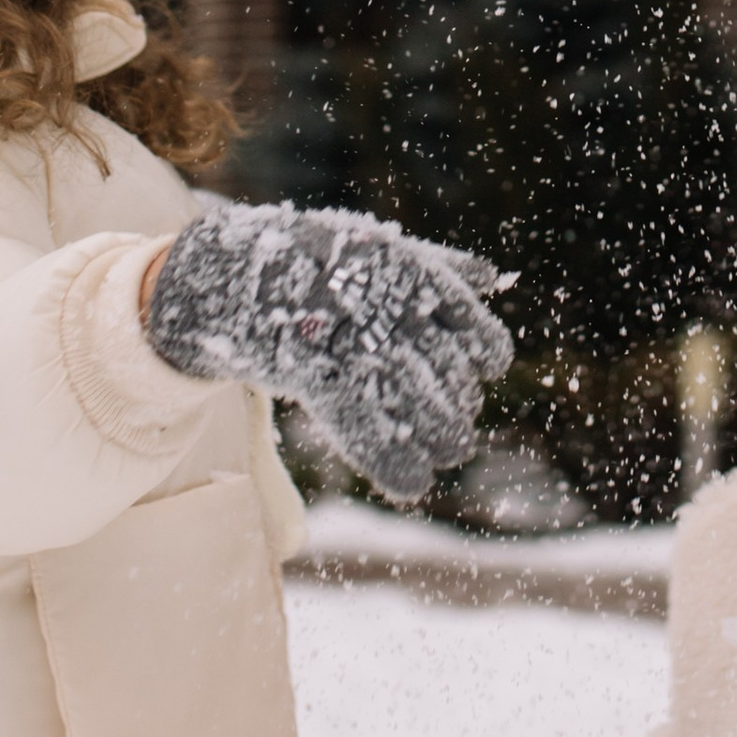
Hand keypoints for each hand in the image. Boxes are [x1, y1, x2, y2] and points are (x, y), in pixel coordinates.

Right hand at [143, 201, 511, 505]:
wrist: (247, 273)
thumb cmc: (322, 262)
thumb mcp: (385, 251)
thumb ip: (440, 267)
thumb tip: (490, 276)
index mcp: (419, 284)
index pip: (479, 335)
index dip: (484, 358)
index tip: (478, 371)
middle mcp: (398, 316)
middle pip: (453, 382)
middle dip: (458, 411)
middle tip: (457, 438)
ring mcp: (361, 347)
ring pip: (422, 411)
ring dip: (442, 440)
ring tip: (447, 454)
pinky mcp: (324, 376)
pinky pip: (368, 430)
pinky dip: (394, 465)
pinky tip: (412, 485)